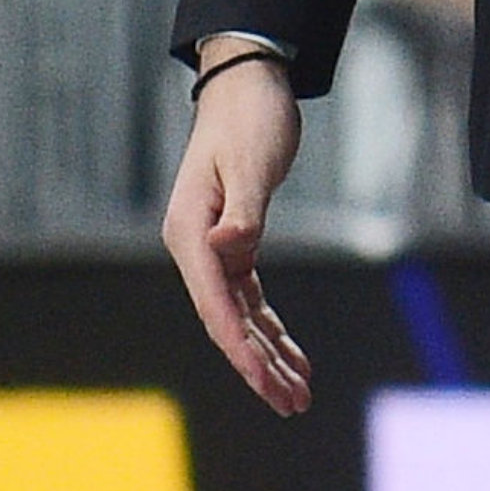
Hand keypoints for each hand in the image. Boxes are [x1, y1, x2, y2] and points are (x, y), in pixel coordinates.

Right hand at [164, 55, 313, 415]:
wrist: (246, 86)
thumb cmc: (250, 119)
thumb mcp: (254, 162)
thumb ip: (243, 212)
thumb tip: (226, 251)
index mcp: (190, 233)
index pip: (216, 306)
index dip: (242, 350)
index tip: (268, 383)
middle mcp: (194, 248)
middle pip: (227, 323)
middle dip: (260, 368)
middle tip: (296, 404)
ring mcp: (211, 250)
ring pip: (240, 318)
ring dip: (269, 357)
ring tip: (300, 396)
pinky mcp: (233, 245)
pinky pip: (251, 300)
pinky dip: (272, 330)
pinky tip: (292, 357)